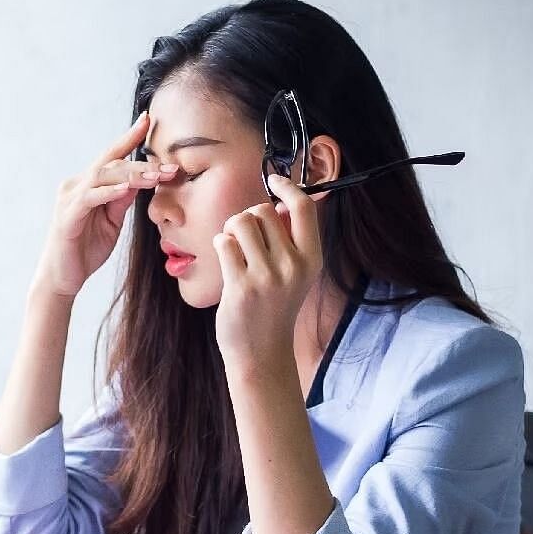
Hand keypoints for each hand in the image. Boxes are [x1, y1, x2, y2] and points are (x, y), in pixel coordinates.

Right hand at [34, 111, 179, 298]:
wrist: (62, 279)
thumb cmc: (85, 251)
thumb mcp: (111, 222)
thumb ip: (121, 200)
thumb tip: (139, 180)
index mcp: (88, 185)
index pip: (112, 156)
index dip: (129, 138)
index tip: (149, 120)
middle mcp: (76, 185)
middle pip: (111, 163)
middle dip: (142, 162)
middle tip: (170, 165)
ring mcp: (69, 198)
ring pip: (103, 176)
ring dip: (132, 175)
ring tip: (156, 176)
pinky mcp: (68, 215)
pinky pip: (90, 197)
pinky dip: (109, 191)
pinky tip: (126, 188)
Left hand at [213, 173, 327, 372]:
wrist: (262, 352)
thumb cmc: (274, 307)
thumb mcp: (296, 273)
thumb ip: (291, 239)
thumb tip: (280, 201)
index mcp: (312, 259)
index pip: (303, 207)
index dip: (287, 187)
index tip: (273, 181)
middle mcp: (293, 266)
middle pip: (263, 211)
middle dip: (248, 218)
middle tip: (246, 240)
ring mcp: (267, 277)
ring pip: (240, 222)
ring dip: (231, 231)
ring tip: (235, 251)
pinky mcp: (240, 286)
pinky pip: (223, 242)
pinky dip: (220, 246)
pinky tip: (227, 264)